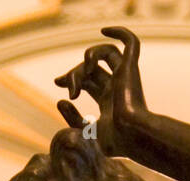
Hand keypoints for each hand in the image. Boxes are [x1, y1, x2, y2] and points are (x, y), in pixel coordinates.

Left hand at [54, 27, 146, 156]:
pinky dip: (119, 31)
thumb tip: (60, 101)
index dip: (72, 78)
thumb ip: (72, 118)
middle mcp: (117, 87)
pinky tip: (104, 29)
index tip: (57, 82)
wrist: (132, 136)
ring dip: (90, 56)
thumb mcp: (86, 131)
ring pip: (107, 53)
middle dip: (75, 72)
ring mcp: (125, 77)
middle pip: (94, 68)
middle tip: (62, 82)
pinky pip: (131, 42)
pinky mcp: (131, 68)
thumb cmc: (114, 141)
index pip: (89, 81)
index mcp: (109, 102)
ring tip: (84, 68)